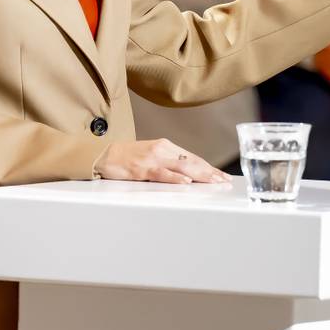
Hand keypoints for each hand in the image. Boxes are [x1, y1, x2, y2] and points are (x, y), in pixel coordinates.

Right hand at [95, 139, 229, 184]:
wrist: (105, 155)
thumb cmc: (129, 157)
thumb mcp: (152, 155)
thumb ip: (169, 162)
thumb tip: (190, 173)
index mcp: (166, 146)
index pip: (192, 157)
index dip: (209, 167)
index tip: (222, 175)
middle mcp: (162, 150)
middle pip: (191, 162)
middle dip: (209, 172)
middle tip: (224, 181)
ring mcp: (152, 159)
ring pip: (180, 167)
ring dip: (199, 175)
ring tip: (213, 182)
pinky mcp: (142, 169)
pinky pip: (161, 174)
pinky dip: (175, 178)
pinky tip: (186, 183)